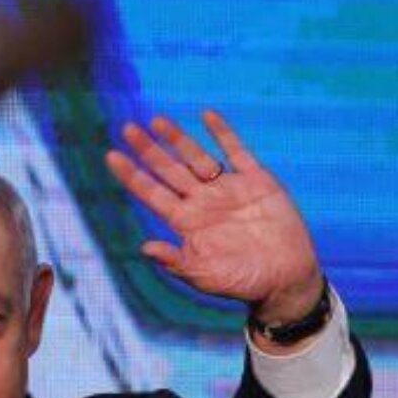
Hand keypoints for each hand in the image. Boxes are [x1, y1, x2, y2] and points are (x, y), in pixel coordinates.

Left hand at [105, 110, 323, 327]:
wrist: (285, 279)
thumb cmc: (242, 282)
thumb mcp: (204, 275)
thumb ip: (176, 261)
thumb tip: (145, 247)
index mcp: (187, 222)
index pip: (152, 193)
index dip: (132, 175)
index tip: (111, 156)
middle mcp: (203, 201)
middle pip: (169, 170)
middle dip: (149, 150)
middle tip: (127, 129)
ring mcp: (229, 189)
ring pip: (197, 157)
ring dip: (178, 138)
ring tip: (157, 120)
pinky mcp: (257, 182)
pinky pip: (237, 152)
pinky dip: (223, 133)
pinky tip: (207, 115)